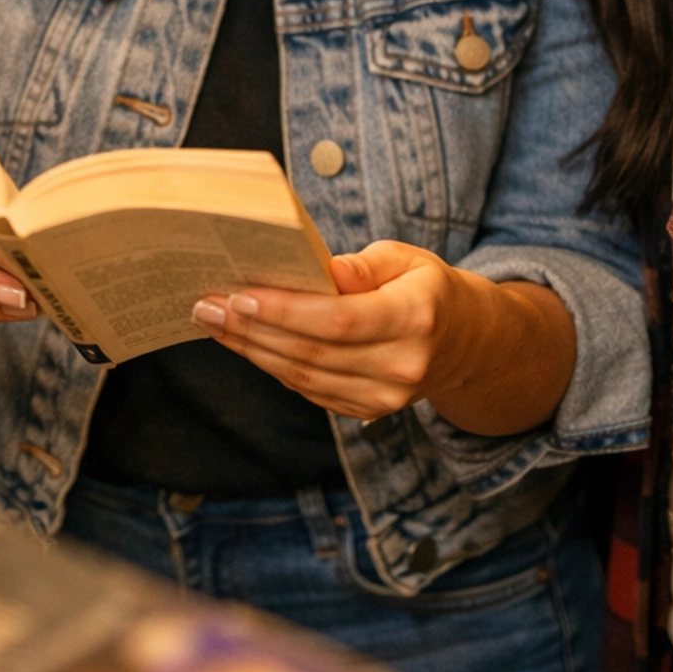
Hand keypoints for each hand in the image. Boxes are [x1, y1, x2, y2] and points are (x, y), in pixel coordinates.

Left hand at [190, 241, 574, 432]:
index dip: (286, 311)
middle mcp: (401, 367)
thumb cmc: (426, 288)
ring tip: (212, 321)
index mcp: (415, 319)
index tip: (240, 295)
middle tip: (206, 304)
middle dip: (251, 330)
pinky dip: (270, 365)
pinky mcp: (366, 412)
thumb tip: (324, 271)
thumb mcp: (408, 259)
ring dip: (250, 349)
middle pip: (312, 353)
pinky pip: (307, 389)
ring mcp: (384, 399)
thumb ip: (364, 265)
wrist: (466, 345)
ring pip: (302, 376)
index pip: (340, 321)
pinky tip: (243, 342)